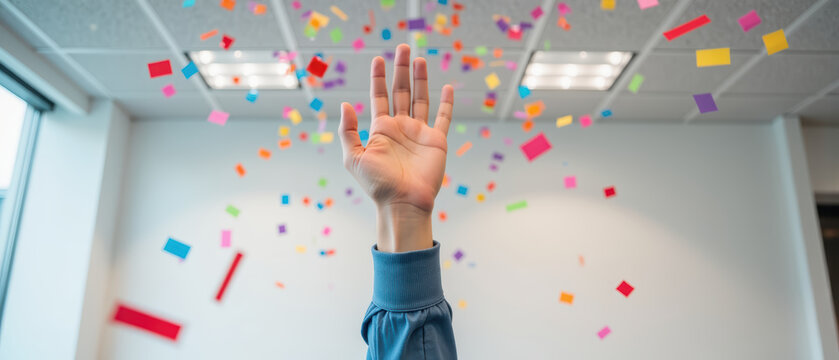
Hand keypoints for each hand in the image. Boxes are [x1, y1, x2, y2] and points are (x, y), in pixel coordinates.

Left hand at [339, 44, 453, 251]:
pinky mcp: (436, 140)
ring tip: (420, 58)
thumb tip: (346, 104)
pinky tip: (446, 87)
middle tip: (402, 48)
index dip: (378, 77)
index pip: (379, 96)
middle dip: (401, 70)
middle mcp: (400, 127)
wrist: (402, 203)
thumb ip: (348, 131)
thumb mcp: (354, 157)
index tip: (377, 58)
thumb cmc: (377, 184)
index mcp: (381, 129)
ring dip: (420, 79)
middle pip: (401, 91)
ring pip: (420, 98)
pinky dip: (446, 103)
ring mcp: (419, 133)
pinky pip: (443, 117)